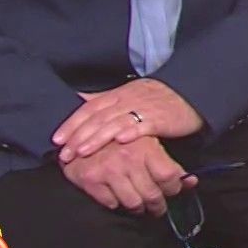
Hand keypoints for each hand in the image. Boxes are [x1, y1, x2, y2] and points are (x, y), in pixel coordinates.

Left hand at [53, 78, 204, 163]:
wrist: (189, 94)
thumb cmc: (157, 98)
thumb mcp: (128, 95)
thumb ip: (104, 100)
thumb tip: (78, 100)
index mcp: (118, 94)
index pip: (90, 108)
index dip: (72, 124)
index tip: (57, 140)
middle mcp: (127, 99)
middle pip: (98, 117)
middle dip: (79, 135)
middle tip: (65, 153)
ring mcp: (143, 108)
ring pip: (115, 122)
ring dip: (97, 138)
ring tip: (83, 151)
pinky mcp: (160, 118)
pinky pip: (143, 125)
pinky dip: (131, 132)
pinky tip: (120, 141)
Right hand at [60, 136, 195, 215]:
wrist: (79, 134)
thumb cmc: (117, 138)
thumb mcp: (147, 143)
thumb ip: (168, 164)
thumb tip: (190, 182)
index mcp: (146, 147)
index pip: (169, 176)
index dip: (175, 188)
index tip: (173, 191)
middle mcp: (128, 158)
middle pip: (152, 194)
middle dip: (158, 205)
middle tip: (158, 207)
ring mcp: (108, 170)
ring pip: (133, 203)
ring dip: (139, 208)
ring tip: (141, 206)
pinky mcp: (91, 180)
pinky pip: (111, 203)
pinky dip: (116, 203)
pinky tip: (118, 196)